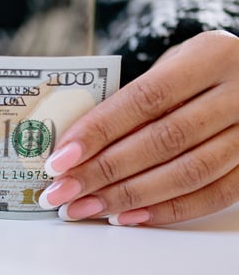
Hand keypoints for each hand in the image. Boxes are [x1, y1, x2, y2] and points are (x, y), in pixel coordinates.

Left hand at [38, 31, 238, 225]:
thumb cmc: (199, 74)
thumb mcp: (174, 66)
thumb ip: (135, 99)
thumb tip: (77, 146)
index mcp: (211, 56)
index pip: (146, 98)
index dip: (99, 132)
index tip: (60, 159)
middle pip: (165, 140)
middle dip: (105, 171)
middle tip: (63, 192)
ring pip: (189, 173)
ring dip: (129, 197)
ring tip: (86, 208)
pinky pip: (213, 196)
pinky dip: (167, 210)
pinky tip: (128, 217)